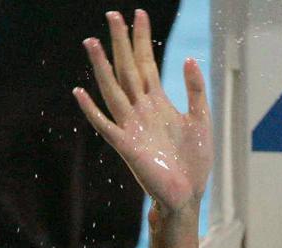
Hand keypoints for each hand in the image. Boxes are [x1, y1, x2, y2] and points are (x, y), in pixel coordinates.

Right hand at [73, 10, 211, 212]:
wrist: (189, 195)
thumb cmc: (193, 162)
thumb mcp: (201, 121)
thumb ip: (195, 91)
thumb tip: (189, 58)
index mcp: (158, 103)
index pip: (146, 64)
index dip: (142, 40)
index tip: (139, 14)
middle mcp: (141, 110)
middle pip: (127, 70)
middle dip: (120, 43)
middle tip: (113, 14)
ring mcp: (132, 126)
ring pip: (113, 90)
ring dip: (102, 68)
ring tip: (92, 42)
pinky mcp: (127, 146)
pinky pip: (105, 125)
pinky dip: (92, 110)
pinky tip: (80, 93)